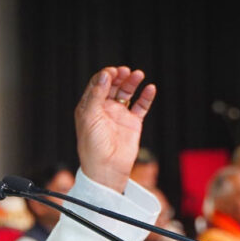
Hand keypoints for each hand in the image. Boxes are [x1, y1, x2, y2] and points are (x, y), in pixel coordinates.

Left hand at [75, 66, 156, 192]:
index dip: (105, 76)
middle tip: (125, 72)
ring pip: (127, 93)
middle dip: (119, 76)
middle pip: (113, 86)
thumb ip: (96, 95)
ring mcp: (119, 115)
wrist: (107, 168)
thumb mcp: (90, 117)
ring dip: (132, 82)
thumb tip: (105, 75)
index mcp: (89, 107)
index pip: (97, 85)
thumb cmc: (93, 146)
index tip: (112, 72)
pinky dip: (146, 97)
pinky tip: (150, 89)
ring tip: (138, 75)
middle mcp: (104, 109)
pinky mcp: (132, 123)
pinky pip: (141, 106)